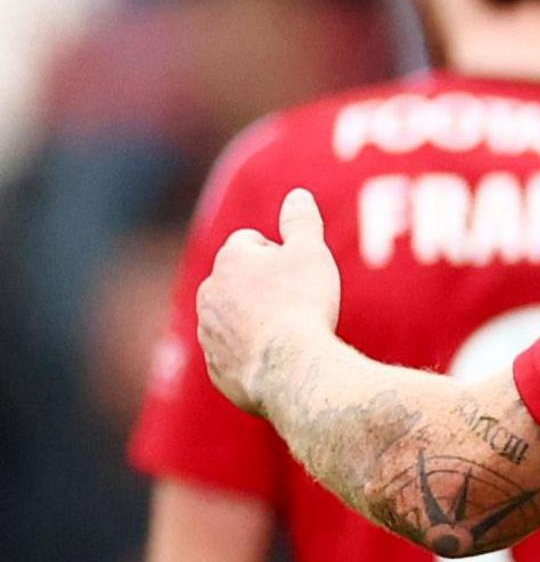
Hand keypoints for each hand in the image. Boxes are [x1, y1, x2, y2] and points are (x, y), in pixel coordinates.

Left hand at [196, 189, 339, 414]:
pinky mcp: (214, 366)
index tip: (299, 273)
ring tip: (289, 331)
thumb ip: (301, 221)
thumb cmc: (302, 303)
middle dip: (262, 285)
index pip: (250, 242)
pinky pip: (233, 351)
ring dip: (255, 318)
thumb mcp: (311, 253)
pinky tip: (278, 357)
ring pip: (232, 316)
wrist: (289, 367)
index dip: (280, 254)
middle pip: (238, 280)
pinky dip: (251, 351)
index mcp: (229, 260)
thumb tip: (297, 194)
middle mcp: (209, 293)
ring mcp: (208, 332)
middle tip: (298, 300)